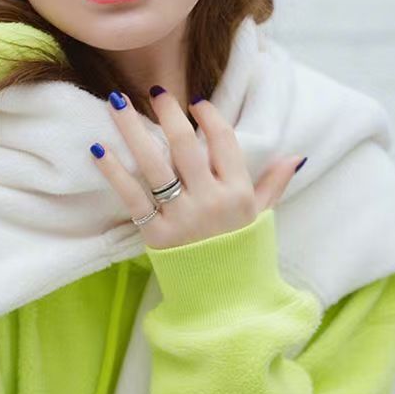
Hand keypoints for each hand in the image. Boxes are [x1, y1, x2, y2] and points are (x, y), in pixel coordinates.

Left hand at [89, 87, 305, 249]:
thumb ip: (274, 183)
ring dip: (132, 130)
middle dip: (168, 113)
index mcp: (239, 193)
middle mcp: (211, 201)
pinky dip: (114, 172)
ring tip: (117, 101)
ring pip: (154, 164)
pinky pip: (132, 197)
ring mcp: (182, 217)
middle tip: (154, 90)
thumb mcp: (261, 217)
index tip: (195, 102)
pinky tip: (98, 148)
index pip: (224, 143)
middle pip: (185, 147)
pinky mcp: (157, 235)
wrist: (224, 303)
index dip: (209, 118)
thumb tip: (296, 156)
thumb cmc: (240, 252)